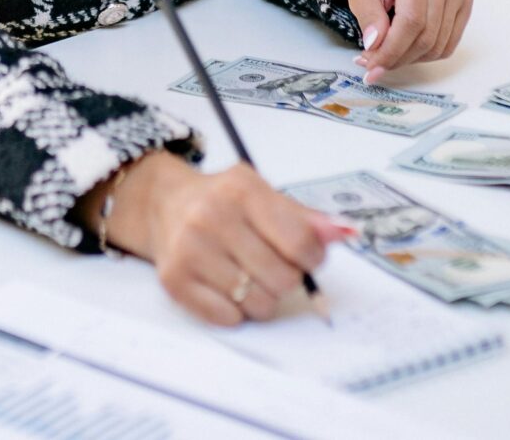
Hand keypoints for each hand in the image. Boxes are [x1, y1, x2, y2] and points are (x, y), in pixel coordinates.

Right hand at [86, 154, 353, 326]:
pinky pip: (228, 318)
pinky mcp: (175, 280)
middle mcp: (213, 217)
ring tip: (248, 276)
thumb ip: (306, 219)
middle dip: (286, 279)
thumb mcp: (265, 196)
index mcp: (243, 190)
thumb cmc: (224, 202)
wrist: (164, 204)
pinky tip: (226, 287)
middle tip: (271, 265)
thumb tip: (345, 233)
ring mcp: (191, 249)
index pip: (300, 243)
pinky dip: (235, 311)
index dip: (313, 259)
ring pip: (258, 304)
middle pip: (283, 279)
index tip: (306, 257)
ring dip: (262, 298)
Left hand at [344, 0, 471, 80]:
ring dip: (412, 59)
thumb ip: (368, 17)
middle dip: (398, 58)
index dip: (392, 49)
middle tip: (374, 66)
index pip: (411, 20)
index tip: (372, 65)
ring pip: (439, 43)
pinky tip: (407, 50)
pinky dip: (428, 53)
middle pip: (427, 35)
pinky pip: (450, 41)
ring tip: (388, 57)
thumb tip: (376, 46)